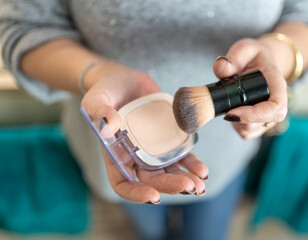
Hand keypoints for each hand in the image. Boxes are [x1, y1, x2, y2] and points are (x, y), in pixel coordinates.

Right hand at [81, 62, 207, 202]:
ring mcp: (152, 149)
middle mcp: (135, 156)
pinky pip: (180, 154)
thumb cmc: (105, 92)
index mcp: (115, 155)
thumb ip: (99, 112)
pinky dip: (192, 164)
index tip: (153, 196)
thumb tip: (110, 127)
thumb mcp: (95, 100)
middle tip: (189, 187)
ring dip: (185, 180)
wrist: (125, 80)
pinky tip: (202, 171)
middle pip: (152, 179)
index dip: (136, 193)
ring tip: (199, 185)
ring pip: (169, 171)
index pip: (123, 183)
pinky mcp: (167, 138)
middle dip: (170, 186)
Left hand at [213, 38, 287, 139]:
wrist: (260, 64)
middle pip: (258, 123)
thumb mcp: (246, 48)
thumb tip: (222, 67)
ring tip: (229, 101)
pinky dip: (234, 124)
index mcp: (278, 87)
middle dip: (237, 116)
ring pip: (249, 130)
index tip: (231, 112)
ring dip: (234, 120)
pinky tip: (231, 109)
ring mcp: (268, 118)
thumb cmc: (255, 56)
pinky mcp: (258, 125)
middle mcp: (277, 106)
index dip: (254, 115)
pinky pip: (245, 133)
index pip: (275, 109)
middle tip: (224, 101)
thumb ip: (234, 56)